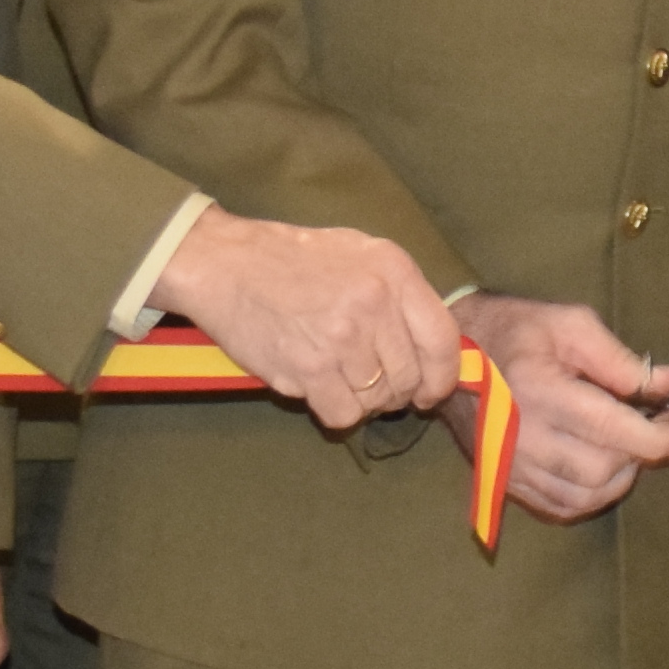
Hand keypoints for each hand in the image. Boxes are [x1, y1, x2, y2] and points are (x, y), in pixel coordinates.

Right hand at [156, 207, 467, 429]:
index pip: (442, 340)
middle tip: (371, 384)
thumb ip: (399, 294)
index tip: (430, 392)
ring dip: (362, 400)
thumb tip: (431, 346)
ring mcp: (341, 337)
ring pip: (376, 400)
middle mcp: (373, 303)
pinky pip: (343, 414)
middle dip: (395, 392)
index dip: (443, 377)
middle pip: (408, 377)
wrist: (225, 263)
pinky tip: (319, 389)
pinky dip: (335, 411)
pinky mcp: (308, 368)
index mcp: (393, 270)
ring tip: (337, 376)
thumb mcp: (359, 253)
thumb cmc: (293, 259)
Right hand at [467, 295, 668, 523]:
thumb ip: (619, 358)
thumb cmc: (515, 331)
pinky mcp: (506, 483)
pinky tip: (604, 471)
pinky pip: (560, 507)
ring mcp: (511, 466)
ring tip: (631, 449)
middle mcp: (524, 437)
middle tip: (661, 435)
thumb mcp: (570, 324)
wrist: (450, 355)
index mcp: (541, 392)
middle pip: (602, 470)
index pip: (612, 430)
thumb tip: (668, 383)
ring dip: (620, 478)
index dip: (659, 438)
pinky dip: (591, 496)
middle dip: (642, 456)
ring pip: (584, 495)